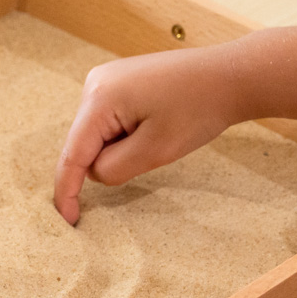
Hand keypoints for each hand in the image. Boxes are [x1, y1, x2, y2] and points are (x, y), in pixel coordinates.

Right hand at [52, 42, 244, 224]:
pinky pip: (109, 122)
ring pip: (98, 136)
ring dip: (122, 147)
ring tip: (160, 132)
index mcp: (99, 98)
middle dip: (110, 160)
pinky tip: (155, 124)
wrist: (229, 77)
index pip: (72, 155)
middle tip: (154, 151)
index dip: (66, 191)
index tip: (69, 220)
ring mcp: (106, 80)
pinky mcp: (119, 83)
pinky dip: (126, 135)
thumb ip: (114, 169)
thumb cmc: (198, 109)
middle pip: (84, 145)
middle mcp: (95, 84)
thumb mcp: (155, 151)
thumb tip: (94, 172)